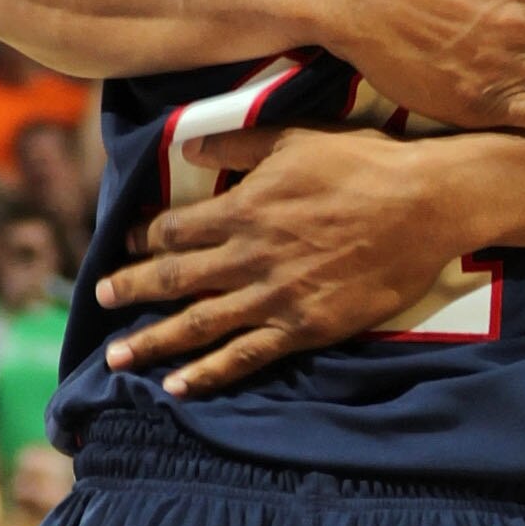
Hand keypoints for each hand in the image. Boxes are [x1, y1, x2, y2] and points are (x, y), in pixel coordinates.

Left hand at [96, 129, 485, 396]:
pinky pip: (245, 356)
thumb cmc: (362, 163)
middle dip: (133, 289)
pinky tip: (177, 387)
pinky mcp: (304, 327)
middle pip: (174, 279)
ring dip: (153, 341)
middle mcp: (249, 256)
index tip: (123, 244)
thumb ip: (238, 147)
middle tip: (100, 300)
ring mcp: (274, 296)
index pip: (176, 229)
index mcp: (243, 209)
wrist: (423, 205)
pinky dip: (207, 374)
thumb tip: (190, 147)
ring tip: (117, 357)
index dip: (144, 238)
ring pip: (199, 324)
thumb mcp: (294, 138)